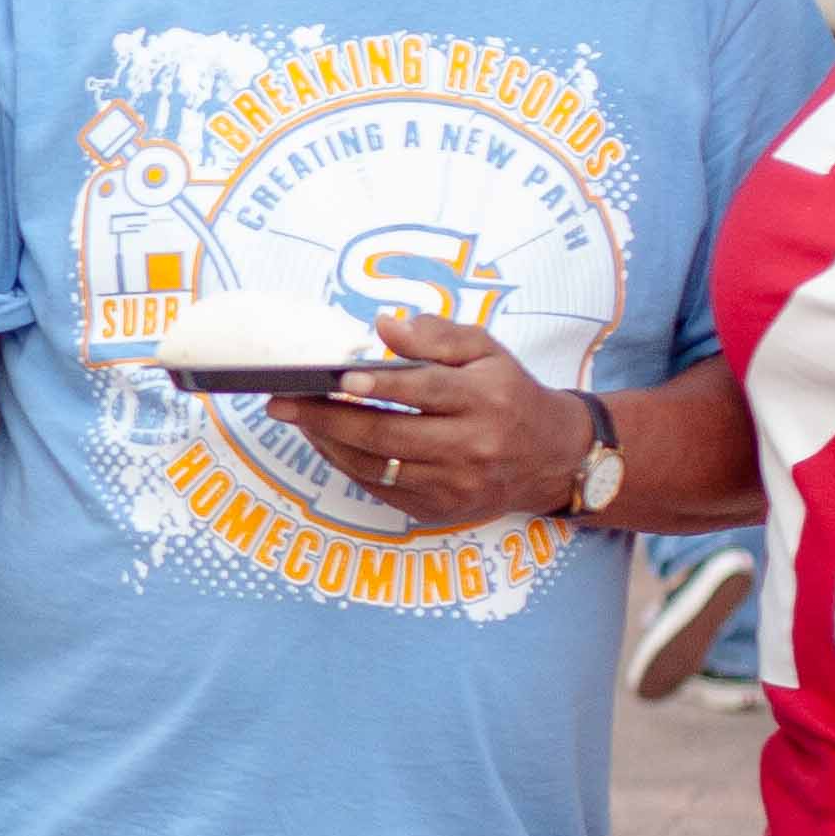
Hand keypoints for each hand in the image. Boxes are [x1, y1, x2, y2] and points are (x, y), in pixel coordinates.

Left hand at [264, 313, 588, 529]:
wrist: (551, 456)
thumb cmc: (510, 393)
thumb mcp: (486, 351)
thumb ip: (437, 336)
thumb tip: (385, 326)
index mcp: (485, 400)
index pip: (425, 392)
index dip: (379, 385)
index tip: (338, 377)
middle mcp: (473, 446)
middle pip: (389, 435)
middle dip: (328, 419)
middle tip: (283, 403)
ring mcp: (456, 484)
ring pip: (378, 467)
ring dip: (329, 443)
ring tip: (297, 419)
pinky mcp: (441, 509)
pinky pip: (383, 489)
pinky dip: (349, 465)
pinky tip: (327, 442)